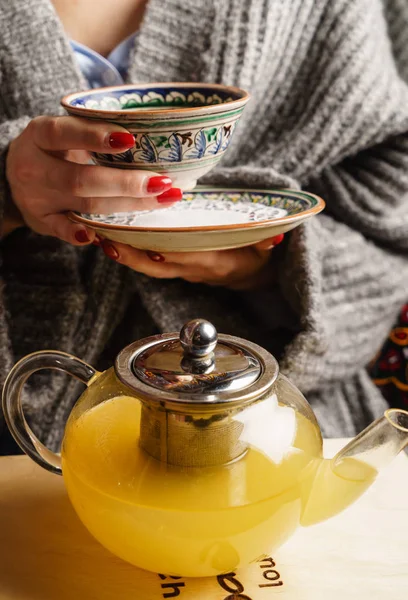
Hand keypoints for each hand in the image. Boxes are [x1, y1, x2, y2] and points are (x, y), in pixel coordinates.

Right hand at [5, 116, 180, 243]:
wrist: (12, 175)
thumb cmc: (52, 149)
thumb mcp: (62, 132)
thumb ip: (92, 132)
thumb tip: (151, 136)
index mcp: (40, 135)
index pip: (64, 133)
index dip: (95, 136)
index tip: (130, 139)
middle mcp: (35, 167)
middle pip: (82, 179)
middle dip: (126, 183)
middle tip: (162, 182)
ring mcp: (37, 198)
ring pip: (85, 205)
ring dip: (126, 205)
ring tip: (162, 199)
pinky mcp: (42, 221)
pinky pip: (61, 231)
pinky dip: (79, 235)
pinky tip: (99, 237)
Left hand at [99, 234, 284, 289]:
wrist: (248, 273)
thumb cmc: (255, 254)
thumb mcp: (266, 248)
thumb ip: (268, 240)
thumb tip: (276, 236)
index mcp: (216, 262)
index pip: (192, 258)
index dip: (173, 255)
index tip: (152, 248)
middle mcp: (194, 269)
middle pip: (160, 266)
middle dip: (134, 256)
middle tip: (108, 241)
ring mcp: (181, 270)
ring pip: (148, 267)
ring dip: (125, 255)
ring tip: (100, 239)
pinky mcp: (172, 267)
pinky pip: (148, 262)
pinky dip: (129, 252)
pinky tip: (110, 238)